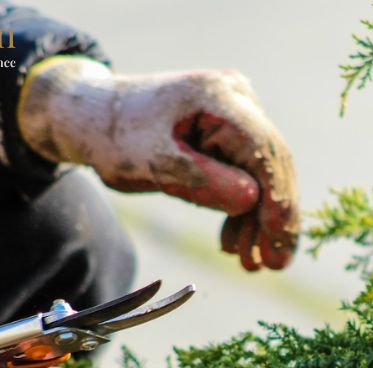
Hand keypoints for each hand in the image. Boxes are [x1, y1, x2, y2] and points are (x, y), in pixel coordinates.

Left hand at [18, 57, 298, 270]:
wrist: (93, 118)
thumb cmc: (116, 137)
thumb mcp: (152, 164)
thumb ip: (201, 180)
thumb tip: (252, 200)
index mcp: (217, 97)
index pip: (263, 149)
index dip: (277, 197)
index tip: (279, 239)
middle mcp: (237, 98)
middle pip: (271, 162)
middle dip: (274, 217)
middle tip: (274, 265)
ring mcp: (237, 113)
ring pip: (262, 173)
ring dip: (258, 220)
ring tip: (251, 264)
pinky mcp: (229, 132)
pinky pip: (247, 173)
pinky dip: (242, 210)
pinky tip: (235, 243)